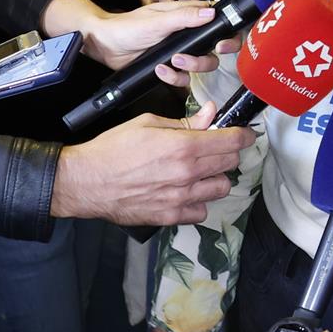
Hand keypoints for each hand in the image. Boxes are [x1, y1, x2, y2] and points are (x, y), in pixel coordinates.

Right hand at [53, 103, 254, 224]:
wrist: (87, 181)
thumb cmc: (114, 148)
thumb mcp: (149, 123)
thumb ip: (185, 122)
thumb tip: (211, 114)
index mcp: (184, 146)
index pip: (232, 142)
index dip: (243, 135)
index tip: (244, 134)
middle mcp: (187, 174)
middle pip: (230, 164)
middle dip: (228, 152)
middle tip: (215, 148)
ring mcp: (181, 198)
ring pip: (221, 188)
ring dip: (215, 177)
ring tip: (199, 171)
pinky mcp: (171, 217)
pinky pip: (201, 211)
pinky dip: (199, 201)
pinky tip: (186, 192)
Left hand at [75, 0, 221, 86]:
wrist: (106, 45)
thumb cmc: (127, 26)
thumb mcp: (157, 20)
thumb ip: (184, 17)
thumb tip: (210, 13)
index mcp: (186, 16)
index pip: (216, 22)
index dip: (225, 33)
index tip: (221, 44)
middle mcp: (186, 34)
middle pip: (213, 50)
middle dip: (205, 58)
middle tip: (193, 57)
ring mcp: (179, 51)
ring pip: (200, 65)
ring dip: (189, 67)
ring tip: (173, 62)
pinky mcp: (170, 66)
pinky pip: (183, 78)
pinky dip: (174, 77)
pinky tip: (160, 70)